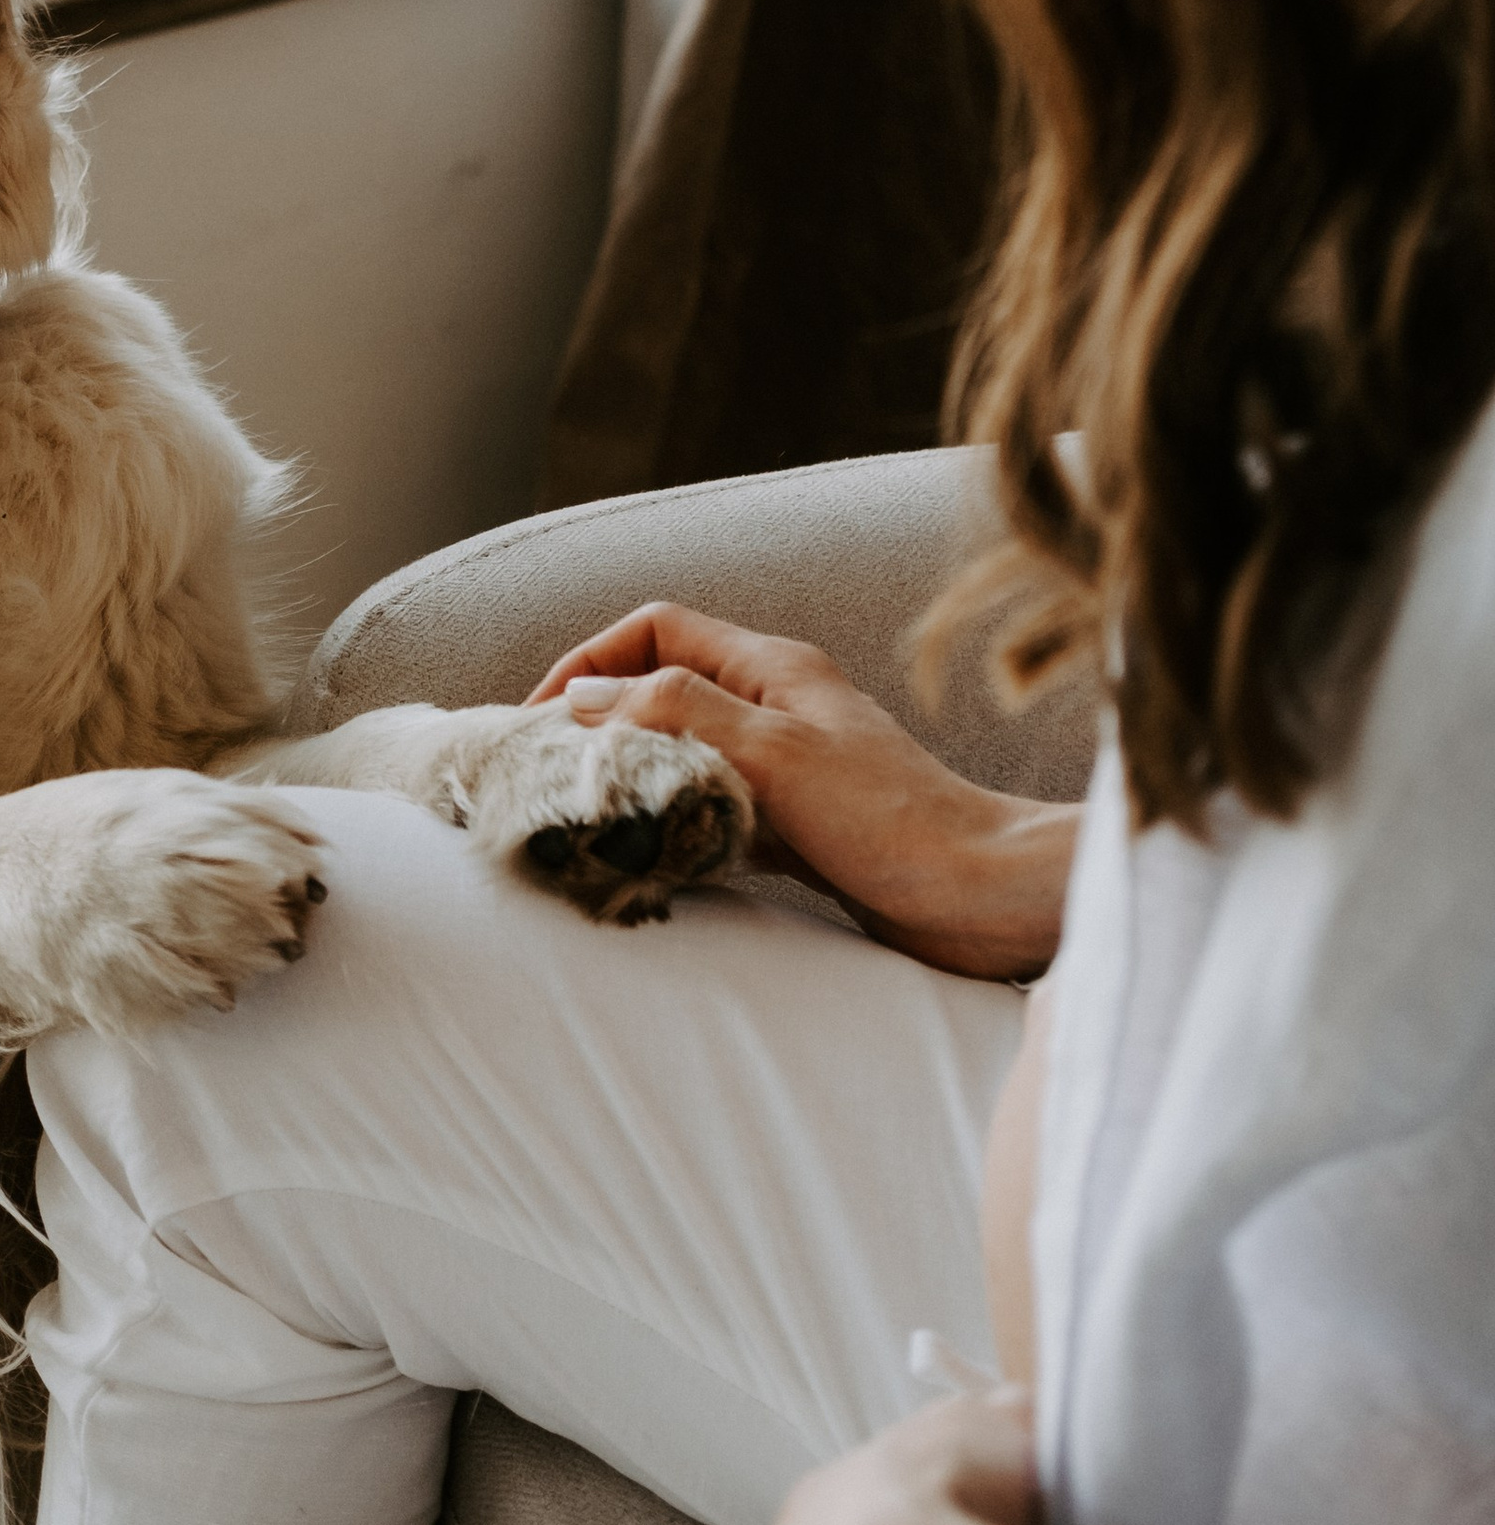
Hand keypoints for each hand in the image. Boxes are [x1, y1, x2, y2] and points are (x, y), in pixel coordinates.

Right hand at [527, 604, 1072, 978]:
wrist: (984, 895)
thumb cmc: (892, 818)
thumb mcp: (774, 751)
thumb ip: (680, 714)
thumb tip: (588, 699)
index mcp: (772, 668)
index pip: (655, 629)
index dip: (590, 660)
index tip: (540, 718)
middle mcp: (777, 708)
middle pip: (663, 687)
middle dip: (601, 719)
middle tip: (549, 772)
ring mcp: (789, 767)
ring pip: (685, 752)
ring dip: (636, 775)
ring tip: (588, 815)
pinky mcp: (800, 828)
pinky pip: (715, 809)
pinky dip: (676, 823)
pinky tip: (655, 856)